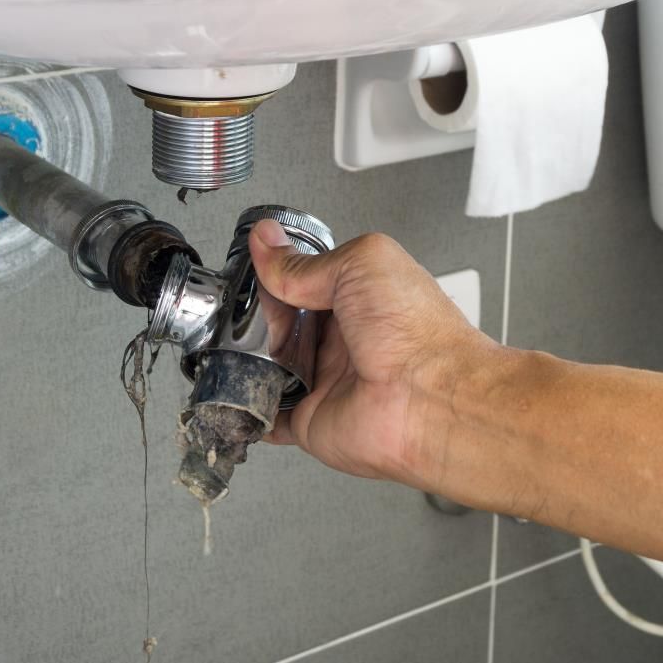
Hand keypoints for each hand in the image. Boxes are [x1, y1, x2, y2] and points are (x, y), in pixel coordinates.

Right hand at [248, 220, 497, 486]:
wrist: (431, 398)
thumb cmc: (416, 332)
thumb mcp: (359, 265)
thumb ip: (307, 262)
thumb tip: (267, 243)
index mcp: (359, 296)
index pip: (303, 281)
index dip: (275, 275)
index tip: (250, 271)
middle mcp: (344, 338)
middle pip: (281, 324)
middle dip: (257, 317)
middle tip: (244, 311)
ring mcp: (325, 380)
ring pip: (269, 367)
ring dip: (247, 358)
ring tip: (231, 345)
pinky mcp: (311, 419)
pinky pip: (269, 416)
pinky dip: (248, 406)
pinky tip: (236, 389)